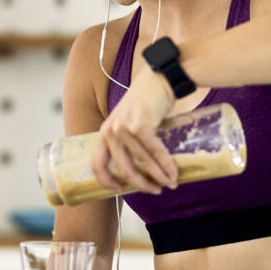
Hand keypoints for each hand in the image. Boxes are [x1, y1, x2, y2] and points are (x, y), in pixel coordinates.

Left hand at [92, 65, 178, 193]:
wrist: (158, 79)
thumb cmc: (146, 103)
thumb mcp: (128, 123)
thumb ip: (129, 142)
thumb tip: (142, 170)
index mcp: (104, 133)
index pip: (97, 164)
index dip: (106, 181)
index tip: (120, 190)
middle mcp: (110, 131)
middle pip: (124, 168)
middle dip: (142, 184)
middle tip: (157, 190)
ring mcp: (123, 128)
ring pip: (142, 162)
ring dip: (159, 176)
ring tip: (171, 183)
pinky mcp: (140, 125)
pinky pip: (154, 151)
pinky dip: (165, 164)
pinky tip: (174, 172)